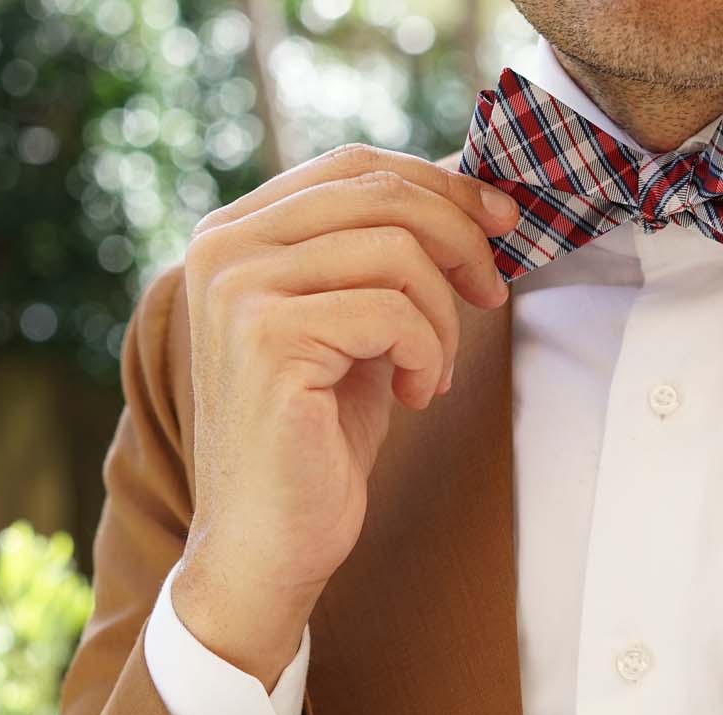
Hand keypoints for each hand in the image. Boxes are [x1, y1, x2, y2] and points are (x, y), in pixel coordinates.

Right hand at [171, 142, 518, 685]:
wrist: (269, 541)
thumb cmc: (318, 436)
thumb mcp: (355, 325)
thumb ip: (383, 257)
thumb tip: (467, 191)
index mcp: (236, 233)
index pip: (353, 165)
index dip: (439, 183)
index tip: (499, 219)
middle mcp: (223, 249)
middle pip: (379, 194)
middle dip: (459, 238)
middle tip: (492, 292)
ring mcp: (239, 291)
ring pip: (394, 252)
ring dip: (442, 315)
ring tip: (432, 370)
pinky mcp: (268, 341)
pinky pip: (392, 312)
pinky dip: (427, 355)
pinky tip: (414, 396)